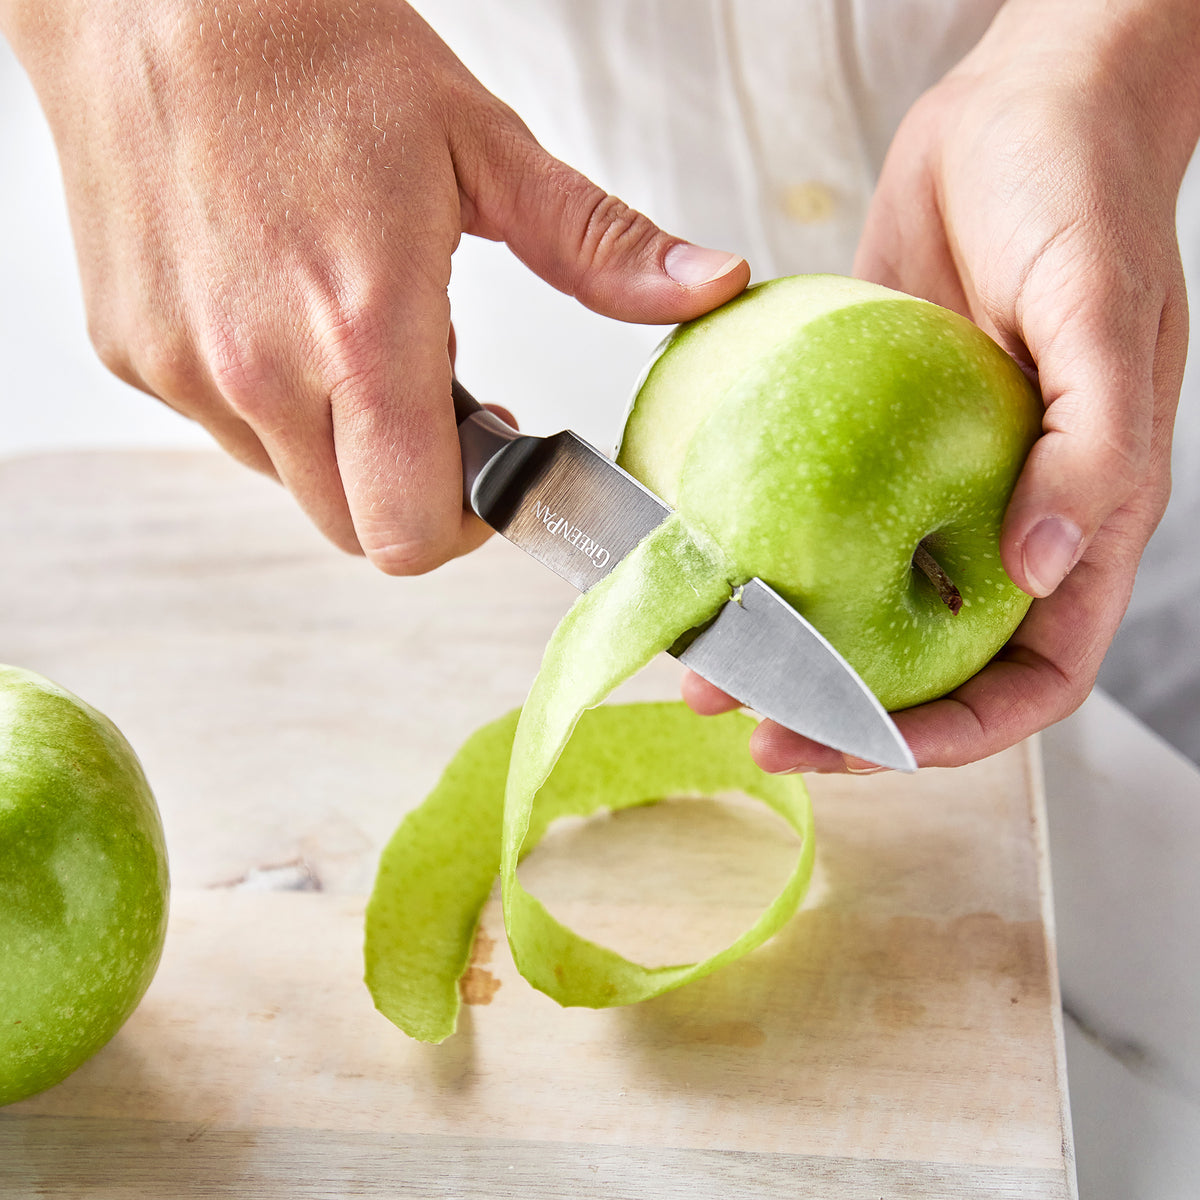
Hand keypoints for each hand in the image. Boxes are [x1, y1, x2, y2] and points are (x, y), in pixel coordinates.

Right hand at [1, 0, 747, 573]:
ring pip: (290, 484)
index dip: (465, 525)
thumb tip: (712, 284)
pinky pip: (226, 431)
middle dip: (411, 490)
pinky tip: (285, 316)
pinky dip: (272, 403)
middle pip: (356, 530)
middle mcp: (258, 369)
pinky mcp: (135, 356)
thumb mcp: (484, 148)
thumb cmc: (319, 52)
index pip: (411, 531)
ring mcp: (185, 369)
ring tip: (354, 336)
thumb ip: (600, 245)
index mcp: (361, 329)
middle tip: (435, 399)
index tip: (492, 465)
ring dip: (341, 443)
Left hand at [686, 0, 1199, 770]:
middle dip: (848, 714)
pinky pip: (816, 516)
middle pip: (929, 663)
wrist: (1015, 109)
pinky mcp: (870, 437)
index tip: (863, 747)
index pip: (1029, 675)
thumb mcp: (1104, 314)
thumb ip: (1093, 450)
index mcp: (1079, 520)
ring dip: (790, 647)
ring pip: (860, 602)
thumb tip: (1038, 571)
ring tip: (709, 670)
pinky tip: (707, 565)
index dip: (955, 734)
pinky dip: (768, 553)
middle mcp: (1001, 517)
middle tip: (756, 724)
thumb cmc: (1085, 194)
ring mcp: (930, 482)